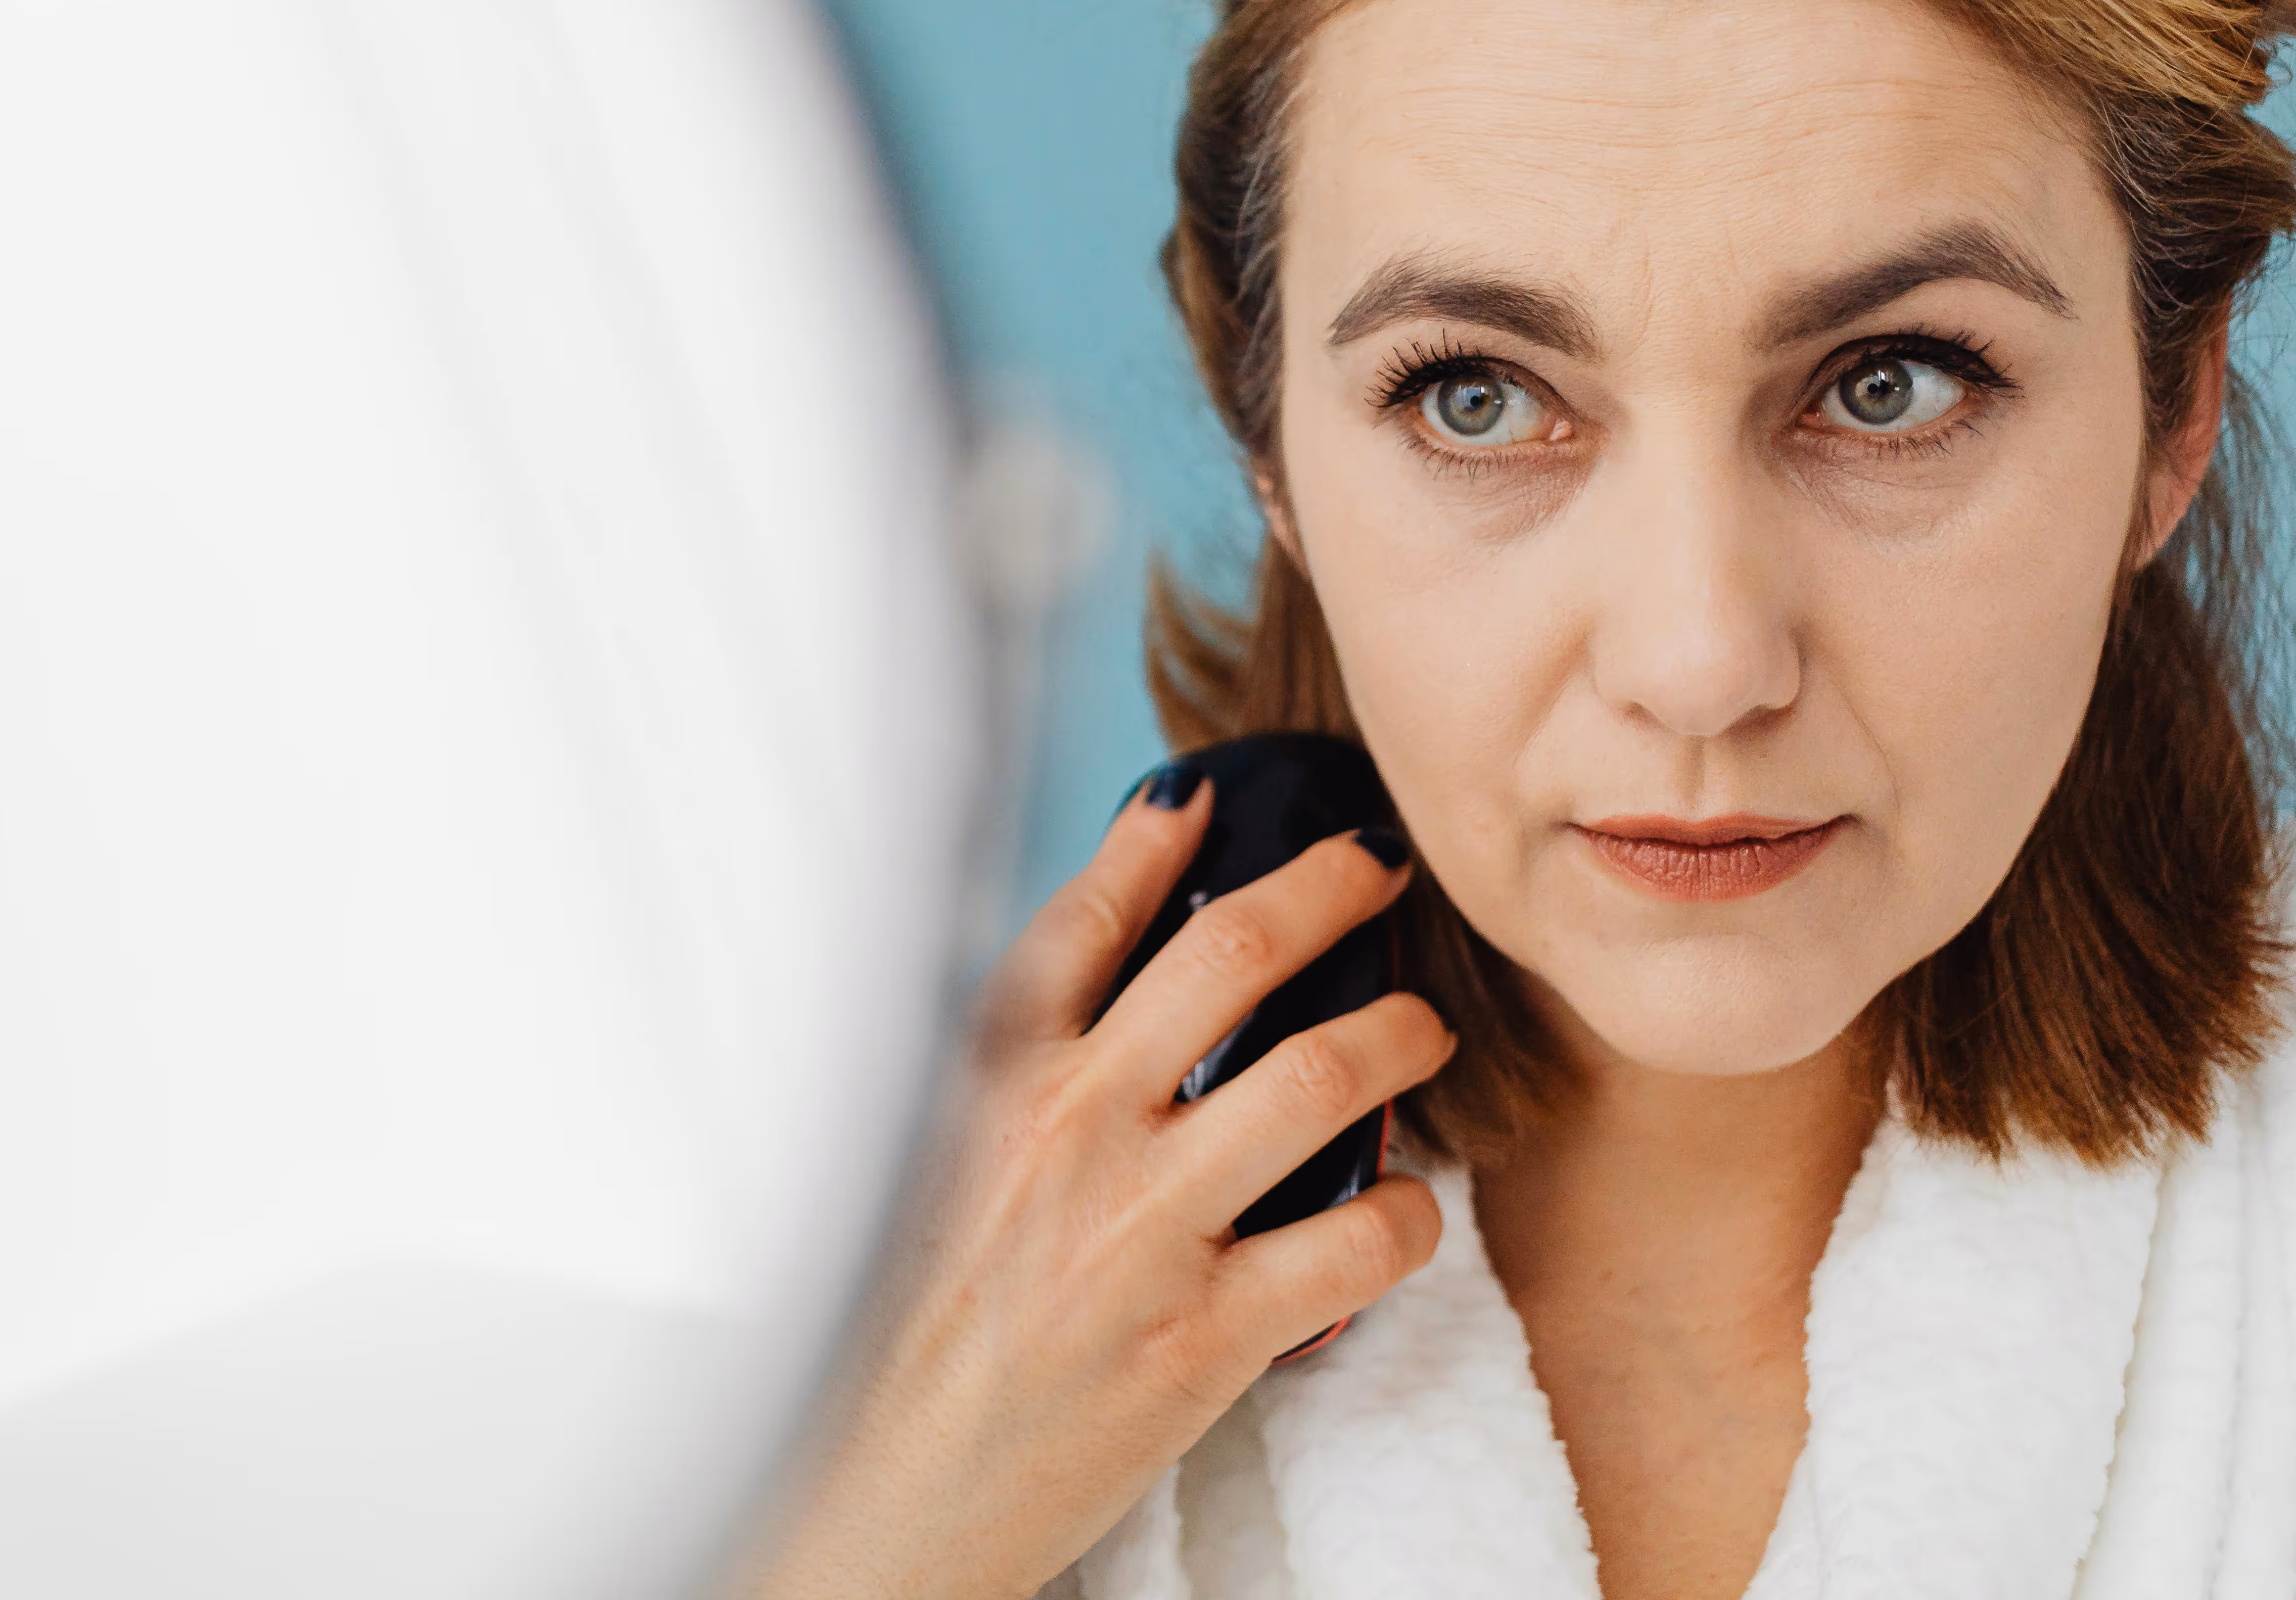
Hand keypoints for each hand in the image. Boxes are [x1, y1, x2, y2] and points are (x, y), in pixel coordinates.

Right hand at [736, 781, 1453, 1599]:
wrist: (873, 1500)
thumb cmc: (888, 1332)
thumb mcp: (915, 1162)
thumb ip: (1001, 1071)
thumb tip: (1091, 981)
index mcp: (986, 1079)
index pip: (1087, 914)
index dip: (1160, 835)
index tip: (1211, 795)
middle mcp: (1070, 1129)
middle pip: (1233, 952)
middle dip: (1329, 887)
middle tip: (1377, 870)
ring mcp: (1142, 1227)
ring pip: (1319, 1074)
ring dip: (1398, 1033)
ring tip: (1422, 1030)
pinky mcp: (1205, 1336)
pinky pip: (1355, 1240)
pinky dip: (1404, 1213)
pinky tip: (1399, 1209)